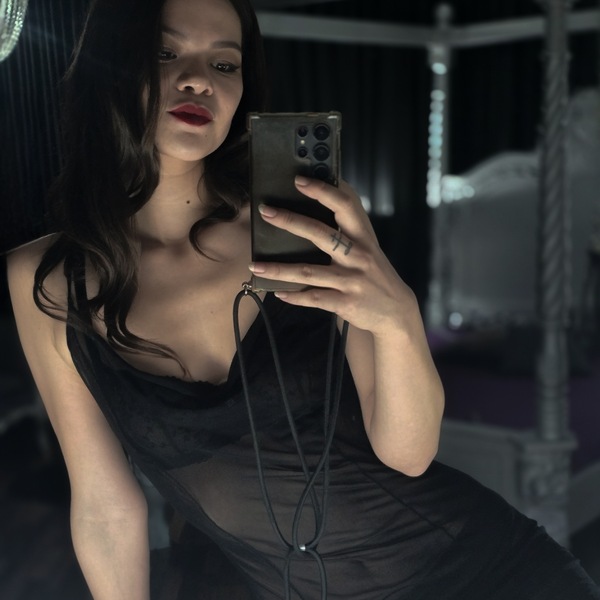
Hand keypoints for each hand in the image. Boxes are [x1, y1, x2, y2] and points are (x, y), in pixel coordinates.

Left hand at [248, 175, 416, 336]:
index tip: (299, 179)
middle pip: (320, 233)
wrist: (396, 311)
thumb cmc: (374, 273)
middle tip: (265, 211)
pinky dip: (293, 295)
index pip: (345, 204)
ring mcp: (352, 280)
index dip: (323, 190)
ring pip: (308, 271)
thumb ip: (346, 230)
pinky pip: (313, 298)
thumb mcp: (367, 247)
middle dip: (290, 221)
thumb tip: (316, 203)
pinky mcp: (346, 303)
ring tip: (255, 265)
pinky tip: (277, 293)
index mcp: (363, 236)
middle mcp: (358, 255)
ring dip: (278, 269)